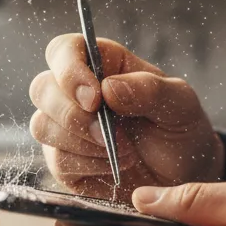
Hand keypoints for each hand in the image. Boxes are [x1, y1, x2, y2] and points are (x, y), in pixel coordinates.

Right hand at [29, 34, 223, 199]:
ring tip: (125, 152)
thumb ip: (149, 90)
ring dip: (83, 143)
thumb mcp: (180, 104)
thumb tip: (108, 87)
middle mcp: (77, 93)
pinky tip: (114, 166)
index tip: (94, 97)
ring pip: (42, 126)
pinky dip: (89, 165)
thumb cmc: (180, 130)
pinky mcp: (65, 162)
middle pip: (42, 88)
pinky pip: (56, 160)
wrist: (184, 176)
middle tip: (109, 134)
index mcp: (103, 65)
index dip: (68, 69)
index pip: (63, 50)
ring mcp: (67, 128)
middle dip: (73, 114)